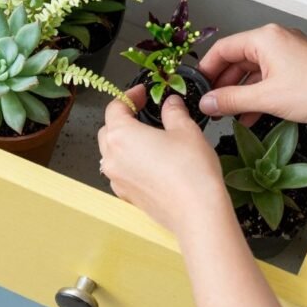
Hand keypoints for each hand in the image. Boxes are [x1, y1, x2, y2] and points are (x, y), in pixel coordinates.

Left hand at [98, 85, 225, 231]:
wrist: (197, 213)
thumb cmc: (190, 171)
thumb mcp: (186, 130)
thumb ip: (174, 112)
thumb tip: (170, 103)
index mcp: (121, 135)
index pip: (115, 107)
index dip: (129, 96)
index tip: (143, 93)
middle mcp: (112, 158)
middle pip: (108, 130)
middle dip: (124, 119)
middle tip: (145, 112)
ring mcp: (117, 180)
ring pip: (113, 154)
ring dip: (126, 142)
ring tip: (151, 137)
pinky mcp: (128, 196)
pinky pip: (122, 173)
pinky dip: (131, 163)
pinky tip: (153, 162)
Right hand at [197, 24, 306, 125]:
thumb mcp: (266, 98)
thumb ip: (231, 100)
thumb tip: (206, 102)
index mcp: (264, 38)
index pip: (223, 48)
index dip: (206, 69)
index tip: (196, 88)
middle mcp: (275, 40)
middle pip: (236, 60)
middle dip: (223, 84)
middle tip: (211, 105)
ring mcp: (287, 53)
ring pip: (252, 71)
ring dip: (239, 93)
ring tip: (228, 114)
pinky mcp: (297, 67)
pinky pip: (268, 78)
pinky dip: (257, 94)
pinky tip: (250, 115)